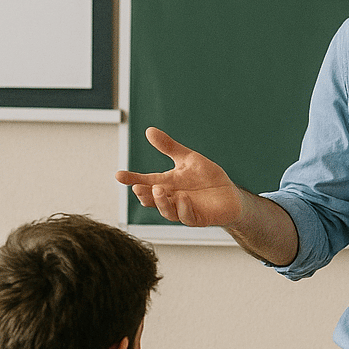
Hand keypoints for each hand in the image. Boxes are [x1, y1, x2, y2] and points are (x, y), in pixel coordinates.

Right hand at [115, 127, 242, 227]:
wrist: (230, 194)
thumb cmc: (207, 177)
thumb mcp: (188, 158)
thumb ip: (169, 147)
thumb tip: (149, 130)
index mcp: (167, 183)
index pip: (145, 181)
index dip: (132, 179)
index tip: (118, 175)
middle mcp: (171, 198)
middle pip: (152, 199)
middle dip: (144, 194)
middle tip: (137, 187)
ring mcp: (183, 210)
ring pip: (167, 210)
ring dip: (160, 202)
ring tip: (158, 190)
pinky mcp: (197, 218)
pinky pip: (187, 217)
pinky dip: (183, 208)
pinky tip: (183, 198)